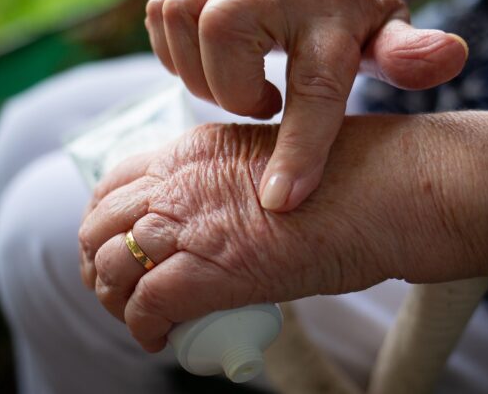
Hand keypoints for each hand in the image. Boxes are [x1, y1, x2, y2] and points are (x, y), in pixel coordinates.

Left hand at [78, 113, 487, 352]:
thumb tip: (220, 221)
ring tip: (137, 318)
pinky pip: (145, 306)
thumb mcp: (271, 159)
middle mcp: (179, 179)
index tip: (123, 243)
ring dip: (114, 299)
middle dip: (99, 261)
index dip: (108, 219)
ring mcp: (189, 222)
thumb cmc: (351, 177)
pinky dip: (143, 328)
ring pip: (110, 265)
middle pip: (99, 224)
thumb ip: (230, 181)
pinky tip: (158, 339)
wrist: (387, 191)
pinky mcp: (208, 269)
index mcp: (195, 147)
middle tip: (121, 288)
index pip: (116, 180)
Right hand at [145, 0, 468, 211]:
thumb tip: (452, 54)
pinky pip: (160, 12)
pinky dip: (175, 52)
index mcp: (331, 13)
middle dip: (230, 87)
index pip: (314, 84)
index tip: (281, 201)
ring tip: (237, 88)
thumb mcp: (389, 39)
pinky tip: (211, 68)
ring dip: (199, 71)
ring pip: (181, 15)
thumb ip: (409, 54)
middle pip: (224, 27)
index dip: (298, 147)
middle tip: (262, 106)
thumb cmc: (353, 24)